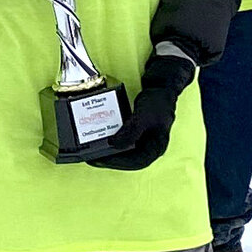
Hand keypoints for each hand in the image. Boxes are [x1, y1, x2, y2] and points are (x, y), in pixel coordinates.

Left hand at [96, 52, 194, 169]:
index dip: (119, 163)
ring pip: (125, 152)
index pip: (137, 162)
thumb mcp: (143, 117)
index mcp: (157, 147)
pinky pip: (122, 141)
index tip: (102, 160)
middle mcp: (149, 147)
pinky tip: (101, 140)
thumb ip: (131, 132)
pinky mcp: (135, 134)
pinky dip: (112, 141)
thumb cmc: (156, 102)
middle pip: (129, 160)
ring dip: (110, 152)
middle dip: (110, 159)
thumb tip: (114, 145)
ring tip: (94, 152)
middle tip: (92, 159)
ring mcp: (142, 141)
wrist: (159, 88)